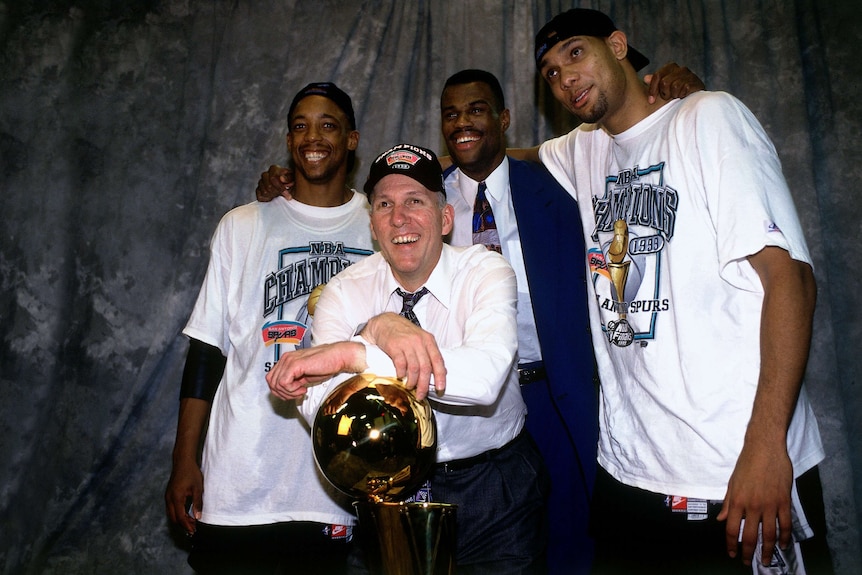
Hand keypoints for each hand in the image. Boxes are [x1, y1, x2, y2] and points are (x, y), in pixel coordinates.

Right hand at [165, 459, 202, 534]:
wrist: (183, 461)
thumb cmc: (191, 473)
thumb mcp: (198, 488)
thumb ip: (197, 503)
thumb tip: (197, 517)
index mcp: (176, 498)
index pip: (180, 517)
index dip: (187, 525)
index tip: (193, 531)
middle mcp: (169, 499)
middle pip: (174, 518)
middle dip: (183, 525)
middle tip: (194, 528)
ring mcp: (167, 497)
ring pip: (171, 514)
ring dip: (180, 520)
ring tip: (191, 522)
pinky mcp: (168, 494)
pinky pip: (171, 508)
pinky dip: (177, 513)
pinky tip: (186, 514)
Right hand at [256, 164, 293, 201]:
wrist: (288, 187)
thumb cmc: (291, 182)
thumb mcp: (293, 179)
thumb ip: (288, 178)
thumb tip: (281, 178)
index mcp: (274, 169)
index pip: (273, 178)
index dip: (281, 188)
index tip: (288, 196)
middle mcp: (265, 174)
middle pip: (268, 186)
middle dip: (278, 192)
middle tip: (286, 196)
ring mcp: (261, 182)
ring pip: (265, 192)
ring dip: (274, 196)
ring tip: (280, 195)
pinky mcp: (258, 190)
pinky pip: (260, 196)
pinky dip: (267, 199)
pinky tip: (273, 197)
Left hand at [266, 342, 365, 400]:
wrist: (338, 357)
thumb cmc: (326, 365)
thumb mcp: (305, 376)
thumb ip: (293, 381)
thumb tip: (285, 392)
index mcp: (287, 360)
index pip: (272, 379)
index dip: (281, 391)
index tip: (294, 393)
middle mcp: (286, 358)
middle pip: (271, 382)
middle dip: (284, 393)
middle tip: (298, 393)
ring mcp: (289, 360)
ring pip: (276, 384)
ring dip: (289, 393)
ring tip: (301, 390)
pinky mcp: (294, 365)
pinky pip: (284, 383)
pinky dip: (292, 390)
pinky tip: (303, 388)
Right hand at [361, 313, 445, 399]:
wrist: (384, 322)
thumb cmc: (403, 332)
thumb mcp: (420, 339)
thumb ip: (429, 353)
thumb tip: (441, 371)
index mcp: (429, 340)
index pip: (438, 361)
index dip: (440, 377)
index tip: (440, 389)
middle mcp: (419, 341)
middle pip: (425, 368)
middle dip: (424, 385)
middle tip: (421, 395)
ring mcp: (406, 343)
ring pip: (414, 368)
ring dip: (412, 381)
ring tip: (410, 387)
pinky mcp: (394, 346)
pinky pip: (400, 364)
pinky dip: (401, 373)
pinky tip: (400, 377)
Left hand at [644, 63, 704, 103]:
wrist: (695, 99)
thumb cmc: (676, 93)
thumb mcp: (663, 88)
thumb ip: (655, 82)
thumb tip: (646, 78)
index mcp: (671, 67)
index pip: (657, 75)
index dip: (652, 89)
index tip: (651, 101)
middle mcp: (681, 69)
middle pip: (664, 82)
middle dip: (664, 93)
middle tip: (668, 97)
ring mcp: (690, 75)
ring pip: (675, 86)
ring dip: (674, 95)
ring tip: (676, 96)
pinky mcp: (697, 82)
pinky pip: (685, 89)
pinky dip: (682, 95)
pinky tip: (683, 96)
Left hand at [717, 443, 793, 565]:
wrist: (765, 448)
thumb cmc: (746, 464)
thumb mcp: (732, 483)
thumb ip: (728, 503)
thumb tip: (722, 519)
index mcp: (737, 501)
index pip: (732, 529)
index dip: (731, 544)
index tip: (732, 554)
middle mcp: (753, 506)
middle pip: (750, 536)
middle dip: (748, 552)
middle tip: (747, 561)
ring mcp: (770, 504)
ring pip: (769, 534)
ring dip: (768, 550)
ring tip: (767, 560)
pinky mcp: (784, 501)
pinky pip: (785, 524)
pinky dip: (785, 537)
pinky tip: (783, 545)